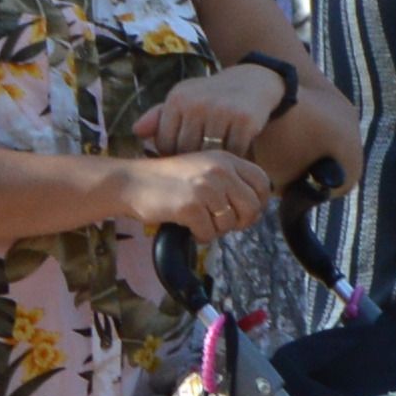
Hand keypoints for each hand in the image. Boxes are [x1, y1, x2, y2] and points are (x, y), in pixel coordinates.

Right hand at [119, 148, 274, 241]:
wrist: (132, 182)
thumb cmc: (169, 180)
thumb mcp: (204, 167)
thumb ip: (230, 179)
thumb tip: (257, 207)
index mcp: (225, 158)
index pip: (263, 182)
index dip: (259, 202)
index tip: (243, 212)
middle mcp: (219, 170)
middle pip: (252, 207)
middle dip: (240, 222)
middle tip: (222, 223)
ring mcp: (204, 188)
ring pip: (230, 224)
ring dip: (216, 230)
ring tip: (199, 221)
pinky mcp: (190, 207)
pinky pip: (208, 233)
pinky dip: (199, 236)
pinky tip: (188, 227)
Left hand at [134, 66, 283, 155]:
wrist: (252, 81)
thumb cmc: (210, 96)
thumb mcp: (184, 99)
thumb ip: (158, 116)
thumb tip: (135, 132)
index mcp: (177, 99)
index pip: (165, 143)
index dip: (173, 156)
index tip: (183, 157)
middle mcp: (197, 103)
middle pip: (187, 150)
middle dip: (193, 161)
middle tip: (201, 165)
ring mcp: (222, 111)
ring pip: (210, 153)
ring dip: (214, 161)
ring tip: (216, 163)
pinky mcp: (244, 119)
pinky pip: (234, 152)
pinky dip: (235, 157)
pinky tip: (235, 155)